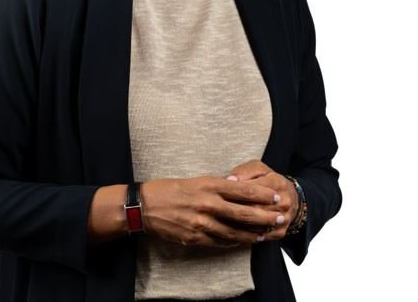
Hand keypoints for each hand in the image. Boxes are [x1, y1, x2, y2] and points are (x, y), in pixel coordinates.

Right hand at [139, 175, 284, 248]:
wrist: (144, 205)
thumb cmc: (168, 189)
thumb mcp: (194, 181)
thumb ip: (215, 186)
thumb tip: (235, 190)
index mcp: (208, 185)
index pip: (242, 190)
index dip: (262, 195)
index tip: (276, 196)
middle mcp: (207, 203)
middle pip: (243, 213)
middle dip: (264, 216)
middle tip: (280, 217)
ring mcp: (201, 223)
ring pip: (234, 231)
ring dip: (252, 234)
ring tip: (266, 234)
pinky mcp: (195, 238)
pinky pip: (220, 242)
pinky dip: (234, 242)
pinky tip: (243, 242)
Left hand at [227, 160, 299, 240]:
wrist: (290, 196)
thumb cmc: (269, 180)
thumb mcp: (258, 169)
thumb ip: (244, 171)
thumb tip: (230, 179)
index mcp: (277, 182)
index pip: (255, 189)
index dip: (236, 193)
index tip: (222, 195)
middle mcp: (283, 201)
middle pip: (257, 208)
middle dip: (237, 209)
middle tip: (220, 211)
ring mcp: (284, 217)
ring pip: (259, 224)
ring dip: (241, 225)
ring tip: (225, 222)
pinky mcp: (281, 231)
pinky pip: (263, 236)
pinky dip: (249, 235)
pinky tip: (236, 233)